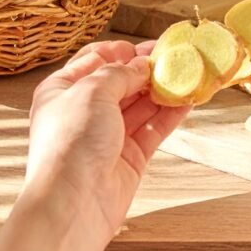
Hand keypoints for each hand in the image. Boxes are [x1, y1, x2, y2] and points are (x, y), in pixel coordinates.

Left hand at [0, 40, 188, 250]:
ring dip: (164, 89)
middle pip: (122, 82)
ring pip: (142, 104)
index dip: (119, 51)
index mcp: (62, 90)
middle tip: (175, 55)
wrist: (72, 205)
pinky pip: (154, 128)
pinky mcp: (130, 157)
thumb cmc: (69, 145)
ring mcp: (108, 135)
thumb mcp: (91, 92)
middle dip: (147, 68)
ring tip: (188, 73)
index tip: (144, 46)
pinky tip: (188, 99)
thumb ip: (120, 74)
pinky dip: (171, 113)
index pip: (93, 60)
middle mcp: (85, 112)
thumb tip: (142, 64)